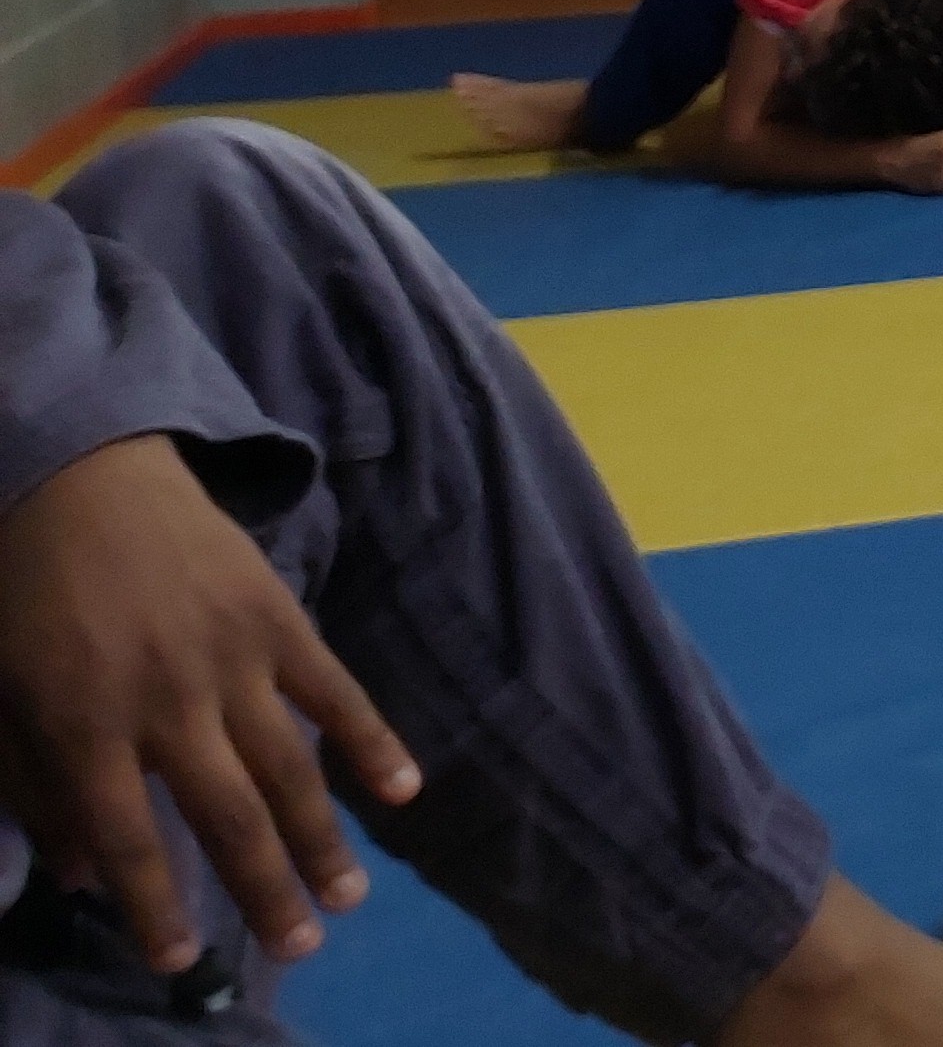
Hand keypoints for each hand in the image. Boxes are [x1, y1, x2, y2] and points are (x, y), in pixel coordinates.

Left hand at [0, 435, 420, 974]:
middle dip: (262, 891)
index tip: (182, 962)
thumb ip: (34, 788)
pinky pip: (335, 689)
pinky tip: (404, 790)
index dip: (155, 907)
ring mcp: (233, 658)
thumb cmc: (26, 598)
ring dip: (322, 840)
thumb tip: (78, 876)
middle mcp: (167, 702)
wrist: (80, 478)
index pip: (128, 840)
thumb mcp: (2, 699)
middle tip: (297, 950)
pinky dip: (371, 740)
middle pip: (225, 816)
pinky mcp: (279, 618)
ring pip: (288, 767)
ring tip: (348, 901)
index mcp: (87, 725)